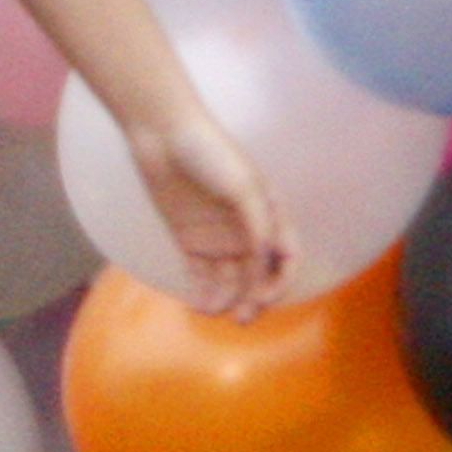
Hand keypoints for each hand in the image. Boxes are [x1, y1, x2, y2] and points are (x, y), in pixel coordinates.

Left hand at [128, 106, 292, 321]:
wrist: (164, 134)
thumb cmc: (211, 152)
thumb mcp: (245, 186)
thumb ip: (259, 225)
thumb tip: (266, 261)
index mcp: (269, 215)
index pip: (288, 259)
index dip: (281, 282)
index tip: (264, 296)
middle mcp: (247, 231)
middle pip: (258, 277)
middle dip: (253, 300)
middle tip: (241, 317)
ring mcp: (218, 238)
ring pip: (229, 282)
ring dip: (226, 301)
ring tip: (214, 312)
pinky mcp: (190, 241)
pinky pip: (201, 276)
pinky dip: (203, 294)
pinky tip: (200, 306)